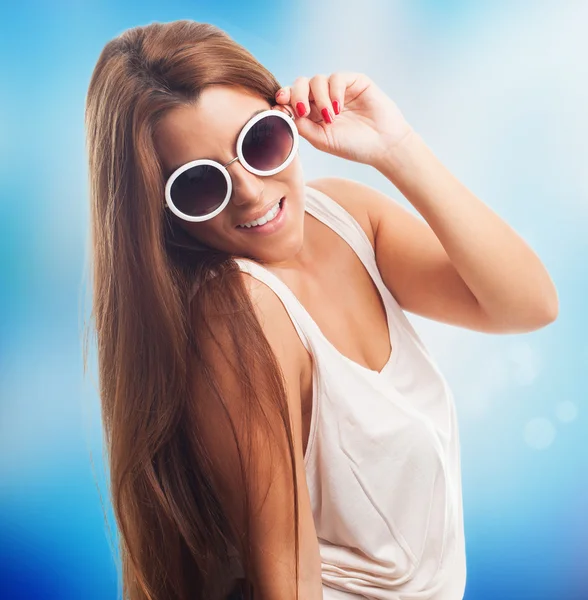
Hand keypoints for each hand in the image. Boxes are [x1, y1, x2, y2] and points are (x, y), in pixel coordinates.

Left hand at [273, 71, 414, 167]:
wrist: (382, 146)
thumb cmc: (353, 146)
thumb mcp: (321, 139)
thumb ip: (301, 126)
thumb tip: (281, 111)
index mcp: (312, 113)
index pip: (292, 99)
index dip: (284, 98)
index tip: (279, 105)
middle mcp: (323, 98)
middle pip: (300, 84)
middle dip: (296, 94)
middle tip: (302, 109)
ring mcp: (338, 89)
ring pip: (316, 80)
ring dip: (319, 99)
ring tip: (330, 118)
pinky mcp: (354, 81)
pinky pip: (336, 77)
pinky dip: (333, 92)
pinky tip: (338, 108)